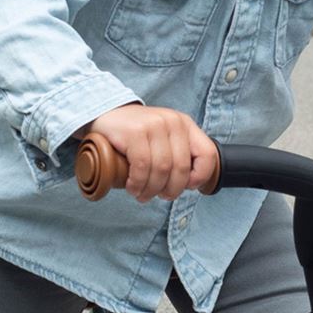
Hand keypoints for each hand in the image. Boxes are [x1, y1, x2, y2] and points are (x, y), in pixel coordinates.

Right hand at [78, 104, 218, 202]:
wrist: (104, 115)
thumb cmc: (135, 134)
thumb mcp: (163, 138)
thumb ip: (178, 154)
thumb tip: (189, 184)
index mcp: (185, 124)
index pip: (208, 154)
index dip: (200, 177)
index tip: (187, 186)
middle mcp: (173, 122)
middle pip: (181, 168)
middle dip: (171, 190)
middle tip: (159, 196)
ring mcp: (154, 125)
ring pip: (161, 170)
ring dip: (151, 190)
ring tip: (142, 194)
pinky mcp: (134, 132)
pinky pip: (143, 167)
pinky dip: (138, 183)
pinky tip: (132, 187)